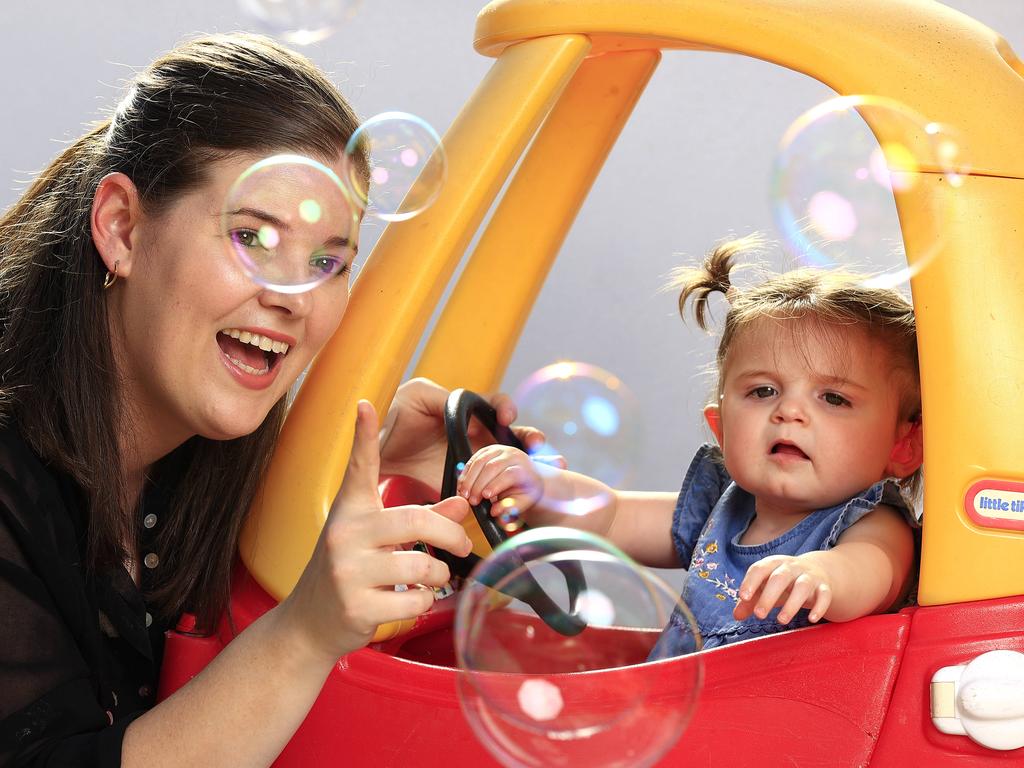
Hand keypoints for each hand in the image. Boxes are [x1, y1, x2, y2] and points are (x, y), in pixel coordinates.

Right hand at [281, 400, 473, 662]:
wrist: (309, 623)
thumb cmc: (350, 572)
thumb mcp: (378, 539)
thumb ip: (420, 519)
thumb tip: (463, 503)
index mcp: (351, 510)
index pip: (359, 466)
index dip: (363, 435)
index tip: (366, 404)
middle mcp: (345, 534)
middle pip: (416, 519)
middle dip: (451, 535)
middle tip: (463, 545)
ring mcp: (347, 571)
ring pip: (422, 565)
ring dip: (439, 575)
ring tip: (430, 577)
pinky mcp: (356, 606)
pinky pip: (415, 599)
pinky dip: (424, 602)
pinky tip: (409, 600)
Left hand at [378, 377, 553, 487]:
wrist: (376, 458)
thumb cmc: (394, 420)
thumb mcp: (416, 399)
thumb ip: (444, 400)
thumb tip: (465, 409)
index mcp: (465, 414)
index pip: (494, 407)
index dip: (504, 409)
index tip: (505, 416)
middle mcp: (474, 437)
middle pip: (510, 436)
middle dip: (529, 438)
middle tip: (536, 444)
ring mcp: (473, 462)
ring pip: (509, 463)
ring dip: (530, 465)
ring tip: (552, 466)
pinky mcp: (467, 487)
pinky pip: (493, 489)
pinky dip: (511, 494)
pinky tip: (519, 498)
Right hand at [457, 444, 546, 513]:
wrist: (528, 475)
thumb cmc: (526, 490)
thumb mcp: (523, 502)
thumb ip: (511, 508)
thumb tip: (495, 511)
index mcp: (524, 468)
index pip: (509, 474)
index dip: (495, 485)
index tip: (485, 496)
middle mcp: (513, 455)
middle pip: (492, 466)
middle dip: (478, 484)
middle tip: (471, 500)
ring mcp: (499, 450)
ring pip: (480, 461)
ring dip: (469, 479)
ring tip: (464, 494)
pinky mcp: (488, 450)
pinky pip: (473, 459)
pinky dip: (465, 473)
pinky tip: (462, 485)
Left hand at [733, 554, 831, 624]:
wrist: (817, 571)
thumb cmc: (784, 582)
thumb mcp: (766, 587)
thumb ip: (750, 600)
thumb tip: (736, 616)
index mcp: (773, 564)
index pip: (759, 569)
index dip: (750, 582)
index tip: (743, 597)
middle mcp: (792, 567)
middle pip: (780, 578)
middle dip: (768, 596)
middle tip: (759, 615)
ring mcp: (809, 576)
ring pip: (802, 586)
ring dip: (792, 604)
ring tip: (781, 620)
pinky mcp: (824, 588)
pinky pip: (824, 595)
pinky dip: (819, 607)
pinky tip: (812, 619)